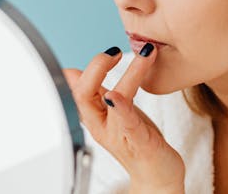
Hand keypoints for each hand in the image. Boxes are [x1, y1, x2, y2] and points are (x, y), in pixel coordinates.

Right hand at [63, 44, 184, 191]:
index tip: (106, 51)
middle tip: (114, 51)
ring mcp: (118, 134)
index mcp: (95, 114)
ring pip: (109, 102)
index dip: (83, 67)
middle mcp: (101, 124)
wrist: (156, 175)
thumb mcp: (112, 112)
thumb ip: (96, 91)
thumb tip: (72, 70)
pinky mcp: (139, 142)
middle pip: (82, 93)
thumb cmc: (136, 141)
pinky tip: (116, 96)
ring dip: (127, 75)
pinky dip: (121, 107)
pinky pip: (126, 123)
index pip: (75, 86)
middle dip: (96, 66)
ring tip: (144, 54)